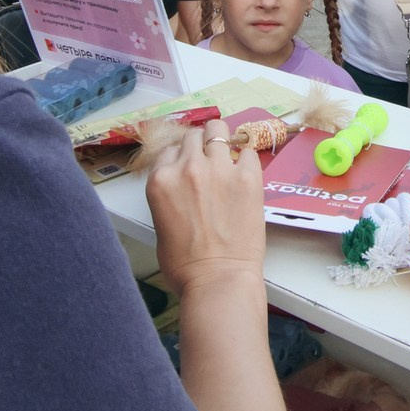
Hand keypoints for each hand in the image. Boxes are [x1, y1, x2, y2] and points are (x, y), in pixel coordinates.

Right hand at [145, 118, 266, 297]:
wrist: (217, 279)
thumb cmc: (185, 265)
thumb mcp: (161, 223)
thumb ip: (169, 195)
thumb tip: (183, 187)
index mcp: (161, 180)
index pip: (169, 150)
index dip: (180, 157)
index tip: (189, 164)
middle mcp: (187, 167)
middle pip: (193, 136)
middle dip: (200, 146)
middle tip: (209, 160)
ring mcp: (219, 169)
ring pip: (218, 131)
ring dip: (221, 141)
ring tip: (227, 155)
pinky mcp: (248, 176)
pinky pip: (248, 151)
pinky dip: (246, 159)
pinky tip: (245, 173)